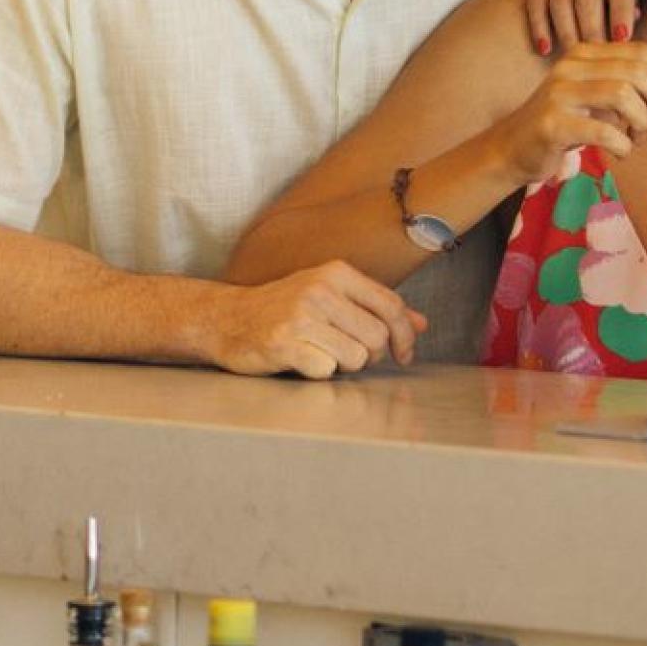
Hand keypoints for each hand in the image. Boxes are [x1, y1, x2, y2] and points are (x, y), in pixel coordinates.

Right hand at [210, 261, 425, 379]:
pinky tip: (300, 360)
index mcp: (336, 273)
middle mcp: (320, 290)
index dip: (405, 335)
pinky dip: (318, 372)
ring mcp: (300, 316)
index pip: (391, 305)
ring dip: (344, 365)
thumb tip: (421, 324)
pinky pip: (325, 370)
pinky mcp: (283, 343)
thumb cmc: (284, 309)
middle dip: (372, 355)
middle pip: (378, 336)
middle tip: (351, 355)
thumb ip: (375, 308)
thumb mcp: (330, 297)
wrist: (225, 319)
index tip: (405, 354)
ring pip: (356, 357)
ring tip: (321, 353)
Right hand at [492, 40, 646, 186]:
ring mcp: (559, 93)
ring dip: (643, 121)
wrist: (512, 148)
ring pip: (624, 96)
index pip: (641, 51)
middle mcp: (571, 65)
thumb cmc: (566, 124)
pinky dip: (623, 144)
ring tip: (639, 137)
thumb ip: (633, 86)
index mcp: (586, 53)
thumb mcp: (599, 97)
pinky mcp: (552, 123)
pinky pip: (604, 131)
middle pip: (636, 71)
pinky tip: (621, 151)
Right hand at [522, 0, 642, 53]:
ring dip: (567, 33)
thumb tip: (622, 35)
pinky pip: (535, 1)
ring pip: (560, 1)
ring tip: (575, 56)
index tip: (622, 40)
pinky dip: (539, 27)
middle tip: (598, 56)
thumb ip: (633, 3)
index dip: (621, 13)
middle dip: (593, 30)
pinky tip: (545, 49)